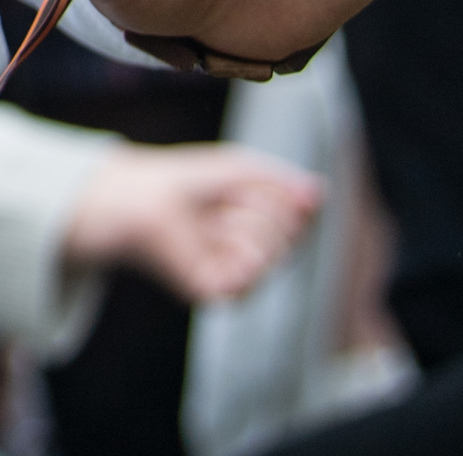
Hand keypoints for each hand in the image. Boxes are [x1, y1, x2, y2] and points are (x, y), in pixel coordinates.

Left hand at [58, 141, 322, 306]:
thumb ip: (284, 183)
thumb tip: (322, 192)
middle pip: (291, 235)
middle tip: (225, 201)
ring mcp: (236, 278)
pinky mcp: (216, 292)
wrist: (140, 194)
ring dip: (247, 222)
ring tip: (216, 218)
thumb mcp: (241, 169)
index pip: (299, 218)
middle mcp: (253, 258)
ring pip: (276, 253)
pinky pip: (252, 274)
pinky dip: (238, 246)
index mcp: (260, 230)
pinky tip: (218, 236)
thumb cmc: (187, 181)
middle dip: (261, 205)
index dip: (279, 194)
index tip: (243, 184)